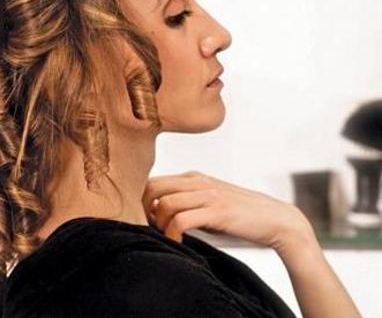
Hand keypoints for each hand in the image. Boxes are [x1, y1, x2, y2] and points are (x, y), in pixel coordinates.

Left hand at [142, 171, 314, 250]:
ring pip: (164, 203)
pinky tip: (177, 243)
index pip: (153, 181)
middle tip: (150, 229)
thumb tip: (155, 216)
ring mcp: (208, 194)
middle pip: (152, 187)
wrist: (278, 220)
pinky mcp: (218, 211)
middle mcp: (198, 181)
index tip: (147, 221)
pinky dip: (172, 234)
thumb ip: (186, 203)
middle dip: (143, 210)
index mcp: (193, 177)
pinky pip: (181, 219)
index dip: (142, 201)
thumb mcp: (208, 204)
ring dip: (158, 224)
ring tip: (166, 237)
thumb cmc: (240, 217)